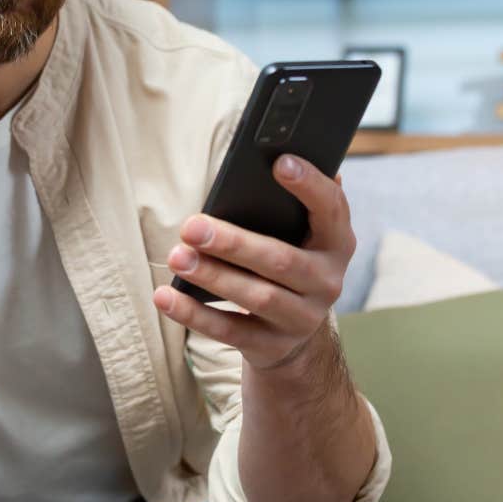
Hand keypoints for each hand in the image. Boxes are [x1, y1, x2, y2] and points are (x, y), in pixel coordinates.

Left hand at [151, 155, 354, 369]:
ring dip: (211, 276)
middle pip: (280, 260)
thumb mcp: (301, 235)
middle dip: (234, 242)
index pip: (332, 209)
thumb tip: (279, 155)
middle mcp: (327, 282)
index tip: (280, 162)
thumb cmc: (288, 263)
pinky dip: (193, 314)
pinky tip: (165, 296)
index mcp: (337, 243)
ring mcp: (301, 318)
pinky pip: (229, 330)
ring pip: (254, 296)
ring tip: (176, 256)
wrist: (295, 338)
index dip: (310, 186)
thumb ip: (294, 203)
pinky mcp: (271, 346)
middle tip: (192, 226)